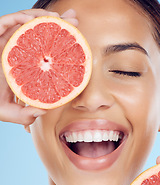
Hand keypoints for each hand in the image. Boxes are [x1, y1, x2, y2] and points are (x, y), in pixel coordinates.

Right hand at [0, 9, 77, 125]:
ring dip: (43, 17)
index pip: (45, 51)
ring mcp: (6, 45)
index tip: (77, 39)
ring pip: (25, 25)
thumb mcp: (10, 112)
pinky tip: (33, 20)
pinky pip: (5, 23)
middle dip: (58, 24)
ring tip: (59, 18)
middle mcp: (17, 53)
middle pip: (39, 34)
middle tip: (74, 20)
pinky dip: (19, 18)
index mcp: (25, 66)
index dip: (60, 43)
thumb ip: (25, 115)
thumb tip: (43, 112)